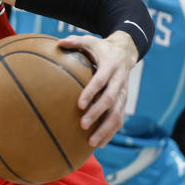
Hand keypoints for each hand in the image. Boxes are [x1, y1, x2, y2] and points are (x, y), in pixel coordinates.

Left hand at [58, 32, 136, 146]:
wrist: (126, 52)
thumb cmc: (101, 48)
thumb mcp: (90, 41)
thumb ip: (75, 41)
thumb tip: (58, 42)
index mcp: (110, 67)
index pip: (101, 82)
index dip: (91, 93)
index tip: (79, 104)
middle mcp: (119, 82)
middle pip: (110, 101)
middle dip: (97, 114)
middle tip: (82, 125)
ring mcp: (123, 94)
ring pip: (118, 114)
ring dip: (105, 129)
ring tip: (92, 142)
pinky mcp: (124, 102)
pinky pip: (119, 120)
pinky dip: (111, 132)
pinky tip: (99, 144)